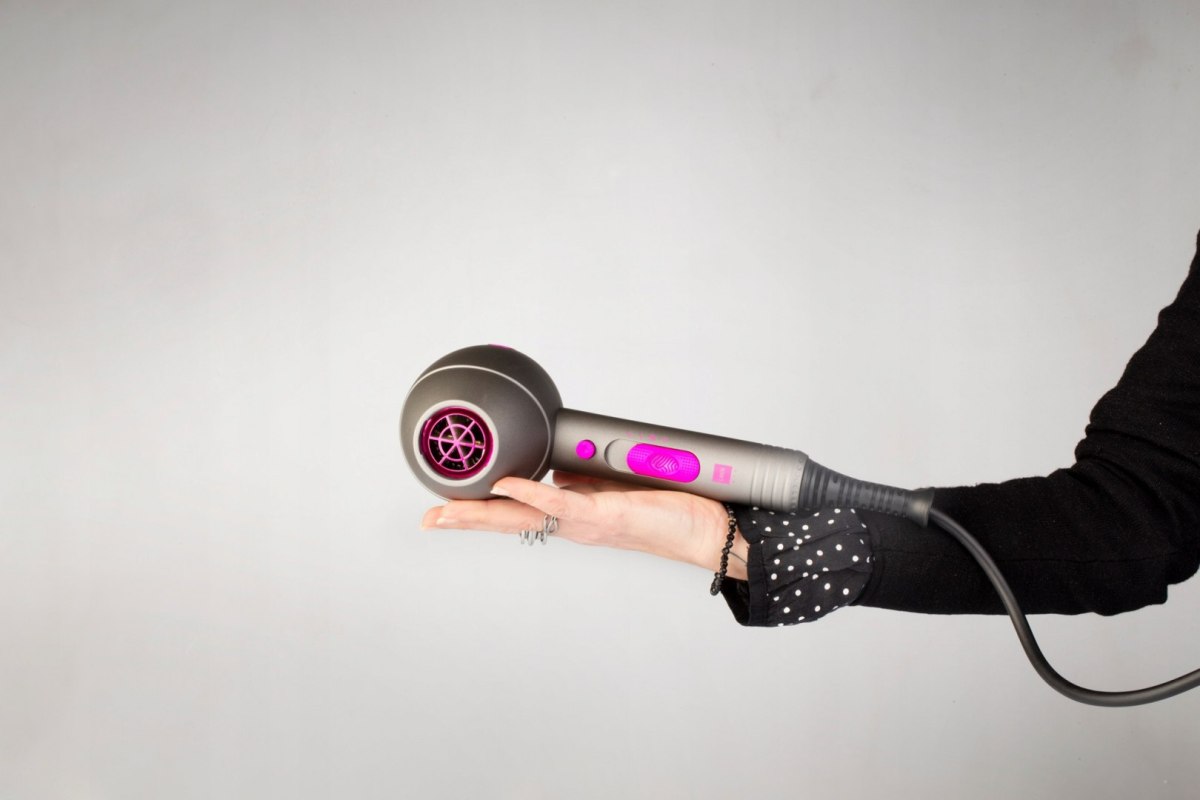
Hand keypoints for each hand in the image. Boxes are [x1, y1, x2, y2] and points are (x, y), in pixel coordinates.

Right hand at [420, 471, 748, 578]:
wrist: (709, 529)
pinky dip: (530, 492)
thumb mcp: (614, 488)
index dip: (479, 511)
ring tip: (448, 511)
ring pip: (522, 517)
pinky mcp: (605, 514)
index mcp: (572, 516)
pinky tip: (506, 486)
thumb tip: (555, 467)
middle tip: (429, 518)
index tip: (445, 510)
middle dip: (465, 519)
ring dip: (483, 513)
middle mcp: (573, 524)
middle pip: (506, 521)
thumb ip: (583, 480)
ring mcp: (585, 522)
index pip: (516, 513)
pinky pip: (560, 502)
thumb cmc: (669, 508)